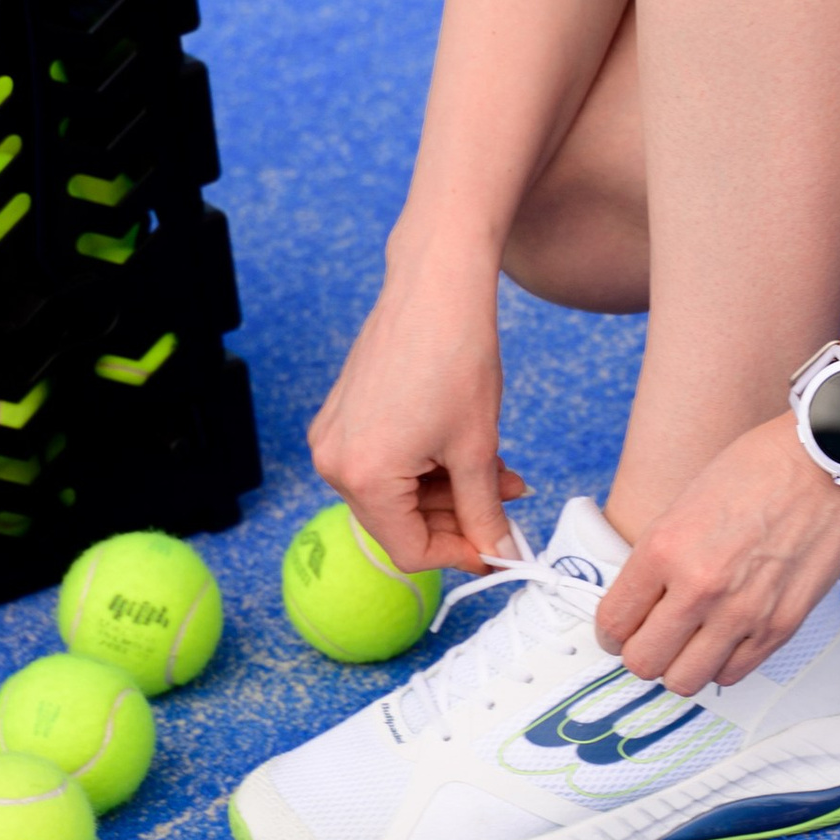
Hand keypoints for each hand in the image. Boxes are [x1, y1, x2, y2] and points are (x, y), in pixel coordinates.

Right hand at [308, 249, 528, 574]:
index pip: (409, 550)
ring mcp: (333, 436)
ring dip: (445, 491)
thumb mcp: (477, 448)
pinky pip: (382, 463)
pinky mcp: (341, 415)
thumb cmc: (456, 357)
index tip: (496, 546)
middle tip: (506, 500)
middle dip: (457, 517)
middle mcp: (334, 462)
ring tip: (496, 469)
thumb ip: (482, 512)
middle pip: (398, 522)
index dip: (459, 553)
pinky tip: (462, 447)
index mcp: (362, 476)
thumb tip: (496, 553)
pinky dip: (423, 465)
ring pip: (394, 493)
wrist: (435, 286)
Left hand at [598, 417, 839, 693]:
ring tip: (688, 643)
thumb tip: (642, 602)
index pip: (612, 621)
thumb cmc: (757, 468)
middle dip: (641, 652)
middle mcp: (698, 587)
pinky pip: (732, 674)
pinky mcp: (780, 627)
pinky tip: (723, 639)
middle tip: (651, 637)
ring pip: (684, 680)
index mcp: (664, 548)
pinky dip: (721, 663)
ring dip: (679, 666)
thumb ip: (659, 558)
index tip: (619, 628)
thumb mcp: (685, 503)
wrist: (827, 462)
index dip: (610, 631)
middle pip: (642, 662)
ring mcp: (742, 613)